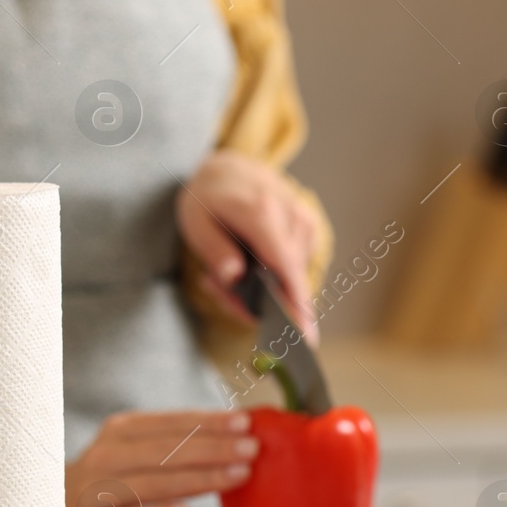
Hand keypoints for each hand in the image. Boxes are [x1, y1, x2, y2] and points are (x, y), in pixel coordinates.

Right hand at [65, 411, 256, 506]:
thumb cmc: (109, 480)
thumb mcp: (131, 449)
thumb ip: (172, 442)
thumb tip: (231, 434)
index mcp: (120, 432)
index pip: (171, 423)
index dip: (208, 422)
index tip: (244, 422)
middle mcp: (108, 457)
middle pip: (167, 451)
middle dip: (213, 449)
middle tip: (252, 450)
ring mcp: (99, 492)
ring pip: (153, 483)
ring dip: (198, 479)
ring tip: (237, 476)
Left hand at [176, 150, 320, 341]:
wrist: (229, 170)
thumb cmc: (208, 198)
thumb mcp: (196, 222)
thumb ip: (215, 251)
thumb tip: (233, 279)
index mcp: (262, 212)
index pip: (285, 267)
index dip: (296, 304)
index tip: (305, 336)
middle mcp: (292, 216)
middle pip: (287, 280)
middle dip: (253, 299)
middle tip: (217, 289)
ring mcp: (306, 222)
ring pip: (292, 277)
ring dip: (261, 288)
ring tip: (227, 272)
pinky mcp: (310, 229)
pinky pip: (295, 268)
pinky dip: (272, 276)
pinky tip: (248, 263)